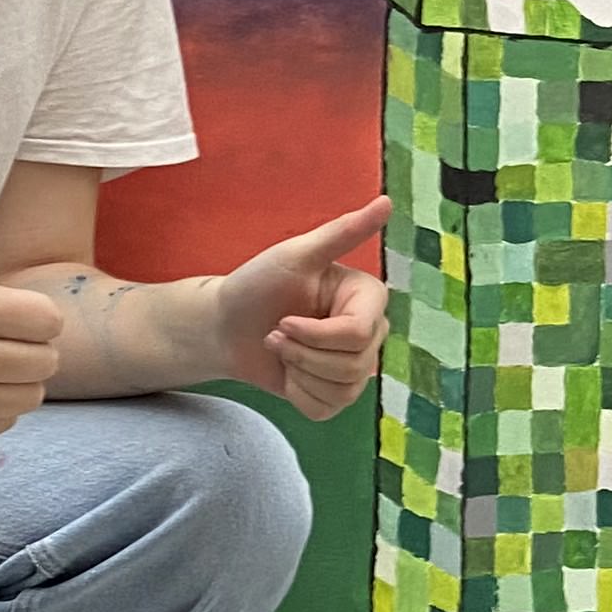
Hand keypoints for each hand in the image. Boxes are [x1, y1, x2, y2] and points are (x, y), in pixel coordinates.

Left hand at [210, 198, 391, 419]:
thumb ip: (343, 232)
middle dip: (302, 354)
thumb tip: (386, 202)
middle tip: (274, 334)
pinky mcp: (337, 394)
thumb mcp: (296, 254)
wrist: (225, 326)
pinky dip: (298, 395)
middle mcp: (370, 332)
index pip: (357, 334)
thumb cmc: (257, 285)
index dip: (315, 335)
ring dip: (298, 373)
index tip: (283, 320)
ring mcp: (356, 366)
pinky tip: (287, 374)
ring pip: (343, 390)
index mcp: (367, 298)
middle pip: (354, 365)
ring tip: (279, 350)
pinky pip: (328, 409)